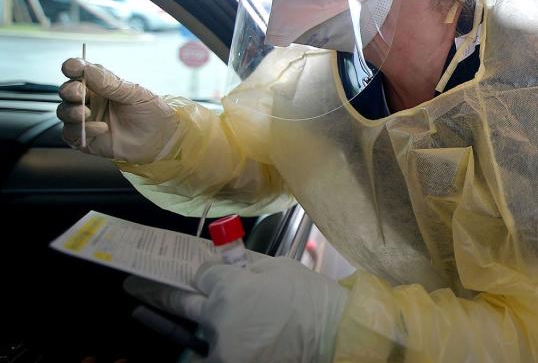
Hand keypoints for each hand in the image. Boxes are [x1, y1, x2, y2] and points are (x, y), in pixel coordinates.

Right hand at [58, 58, 180, 162]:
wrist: (161, 138)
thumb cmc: (150, 111)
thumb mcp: (134, 93)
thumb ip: (109, 83)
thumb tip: (85, 68)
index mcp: (100, 84)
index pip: (78, 72)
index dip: (72, 67)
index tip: (71, 67)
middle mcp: (90, 100)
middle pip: (67, 91)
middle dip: (69, 90)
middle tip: (79, 93)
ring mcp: (86, 119)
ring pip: (64, 111)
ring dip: (71, 111)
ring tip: (87, 112)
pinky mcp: (86, 138)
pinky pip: (72, 133)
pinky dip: (84, 129)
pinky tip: (102, 128)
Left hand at [124, 256, 346, 362]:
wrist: (334, 334)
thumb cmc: (309, 298)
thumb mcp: (277, 268)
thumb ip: (243, 262)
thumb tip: (220, 255)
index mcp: (230, 286)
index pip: (200, 274)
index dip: (201, 271)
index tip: (201, 271)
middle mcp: (217, 317)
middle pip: (180, 300)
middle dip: (156, 290)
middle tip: (134, 282)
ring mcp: (220, 347)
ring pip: (190, 331)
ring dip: (172, 318)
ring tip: (144, 305)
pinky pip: (204, 354)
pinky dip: (202, 348)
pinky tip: (200, 339)